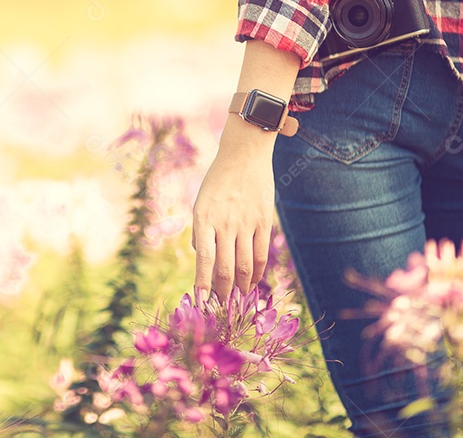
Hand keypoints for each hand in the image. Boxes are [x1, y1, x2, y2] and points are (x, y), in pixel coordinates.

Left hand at [192, 130, 276, 301]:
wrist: (244, 154)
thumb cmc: (218, 181)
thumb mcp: (200, 202)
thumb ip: (200, 231)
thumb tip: (202, 258)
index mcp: (203, 218)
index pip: (204, 259)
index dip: (204, 283)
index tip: (202, 302)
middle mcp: (224, 223)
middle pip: (225, 268)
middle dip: (223, 292)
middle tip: (221, 307)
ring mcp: (245, 223)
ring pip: (244, 265)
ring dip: (240, 287)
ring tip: (237, 299)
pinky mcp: (263, 221)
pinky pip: (260, 254)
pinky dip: (256, 272)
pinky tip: (252, 282)